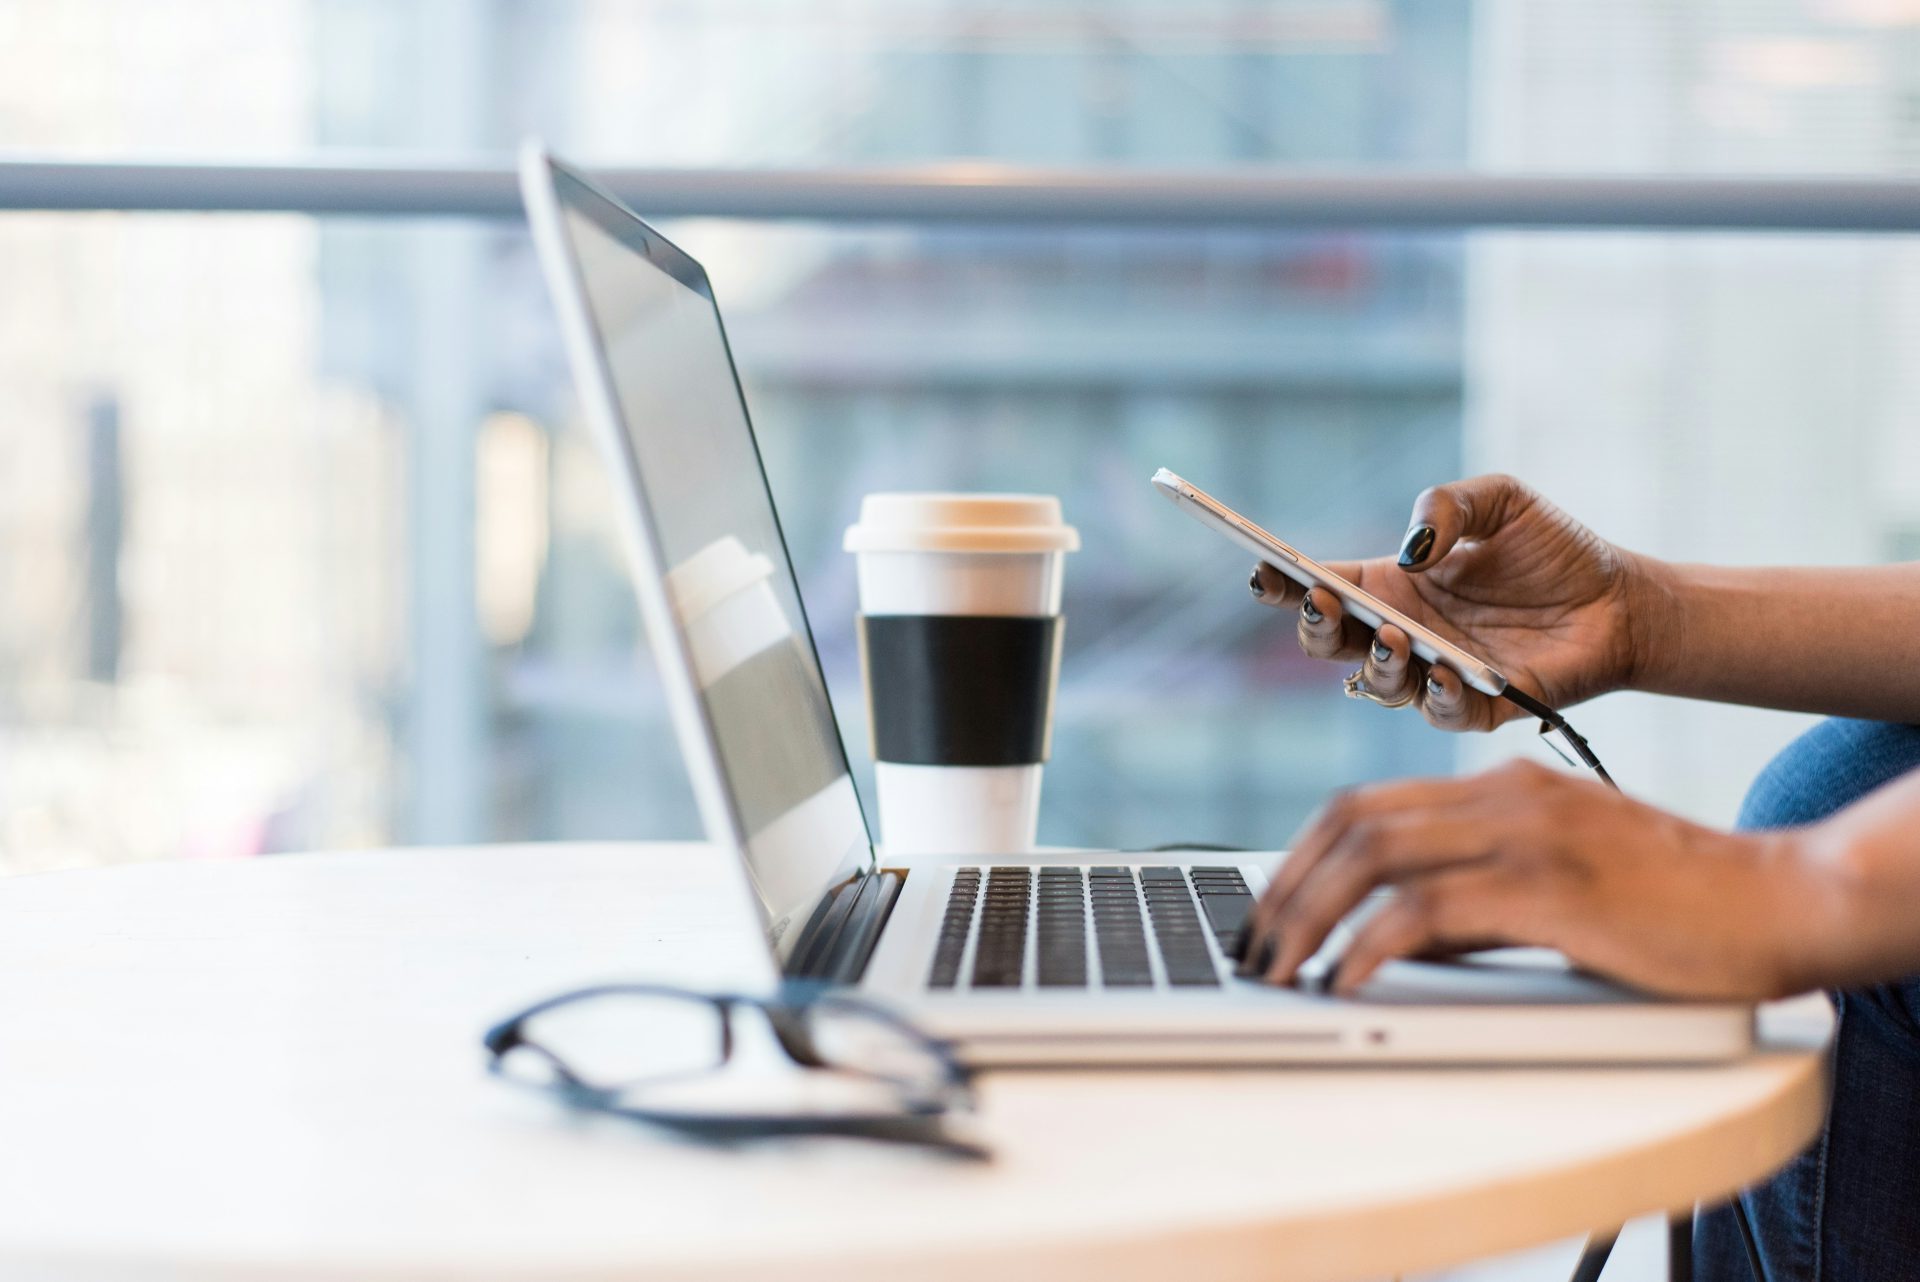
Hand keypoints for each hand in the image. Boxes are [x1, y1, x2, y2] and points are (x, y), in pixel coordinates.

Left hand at [1239, 759, 1832, 1000]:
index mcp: (1501, 787)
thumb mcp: (1554, 886)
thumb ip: (1473, 900)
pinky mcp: (1549, 885)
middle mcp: (1503, 795)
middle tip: (1252, 947)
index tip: (1267, 911)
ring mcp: (1525, 833)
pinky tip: (1347, 979)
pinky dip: (1371, 944)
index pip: (1363, 806)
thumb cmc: (1673, 905)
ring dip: (1309, 916)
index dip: (1299, 858)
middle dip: (1284, 888)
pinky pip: (1427, 909)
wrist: (1780, 899)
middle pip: (1350, 824)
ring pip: (1374, 856)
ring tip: (1278, 969)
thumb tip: (1389, 940)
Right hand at [1250, 474, 1655, 730]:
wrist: (1622, 600)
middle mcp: (1404, 633)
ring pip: (1378, 685)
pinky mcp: (1480, 708)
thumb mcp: (1501, 500)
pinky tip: (1448, 673)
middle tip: (1324, 603)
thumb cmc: (1554, 550)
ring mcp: (1436, 674)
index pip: (1322, 587)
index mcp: (1393, 585)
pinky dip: (1438, 697)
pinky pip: (1442, 713)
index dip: (1285, 583)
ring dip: (1377, 663)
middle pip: (1332, 644)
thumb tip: (1411, 550)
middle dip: (1315, 627)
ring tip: (1395, 635)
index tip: (1264, 570)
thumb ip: (1448, 506)